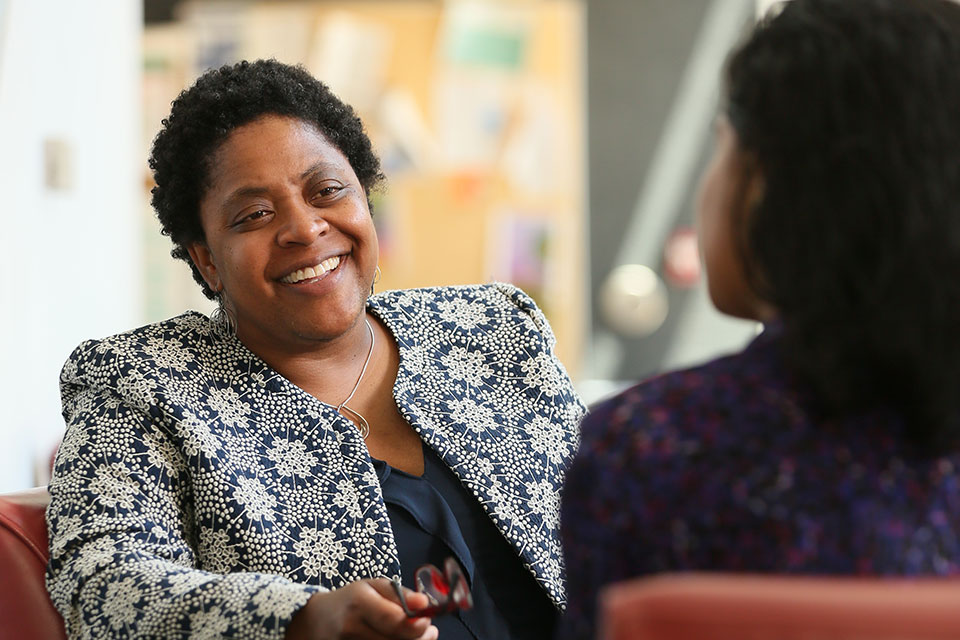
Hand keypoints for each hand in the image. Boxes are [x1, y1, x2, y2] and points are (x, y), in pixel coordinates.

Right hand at [285, 579, 438, 639]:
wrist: (314, 621)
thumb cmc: (350, 600)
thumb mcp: (373, 587)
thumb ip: (401, 594)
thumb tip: (425, 603)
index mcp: (359, 601)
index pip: (393, 620)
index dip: (415, 625)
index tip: (427, 621)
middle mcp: (352, 626)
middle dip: (419, 638)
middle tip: (429, 629)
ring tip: (419, 635)